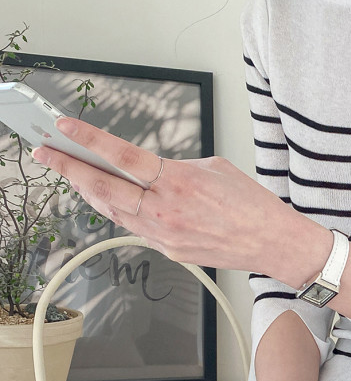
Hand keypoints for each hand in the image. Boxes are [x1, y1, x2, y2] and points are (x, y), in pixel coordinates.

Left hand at [29, 116, 303, 275]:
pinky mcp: (170, 251)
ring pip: (114, 210)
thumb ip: (174, 167)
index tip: (64, 129)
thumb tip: (149, 170)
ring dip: (91, 191)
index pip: (121, 157)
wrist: (273, 243)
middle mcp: (167, 210)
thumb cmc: (252, 206)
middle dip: (70, 168)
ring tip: (75, 175)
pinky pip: (134, 227)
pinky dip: (119, 210)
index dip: (87, 141)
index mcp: (179, 182)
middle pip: (104, 187)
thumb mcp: (213, 168)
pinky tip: (111, 200)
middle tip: (47, 154)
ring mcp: (166, 235)